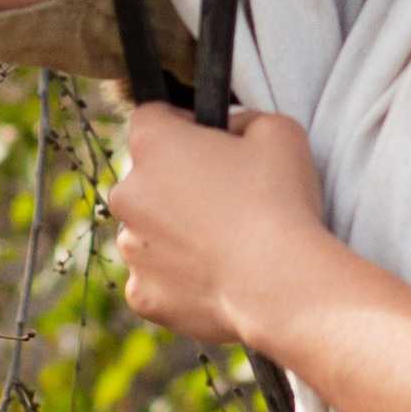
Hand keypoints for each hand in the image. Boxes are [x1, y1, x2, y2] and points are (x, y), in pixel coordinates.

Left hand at [108, 103, 330, 347]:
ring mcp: (132, 248)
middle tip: (225, 197)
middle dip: (176, 182)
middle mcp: (129, 193)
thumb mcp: (278, 129)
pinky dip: (177, 277)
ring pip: (147, 230)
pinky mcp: (142, 295)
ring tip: (224, 242)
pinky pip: (154, 278)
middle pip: (145, 177)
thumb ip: (241, 119)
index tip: (210, 142)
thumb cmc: (280, 201)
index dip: (183, 124)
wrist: (281, 283)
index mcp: (153, 144)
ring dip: (173, 231)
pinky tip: (215, 275)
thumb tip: (228, 130)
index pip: (152, 116)